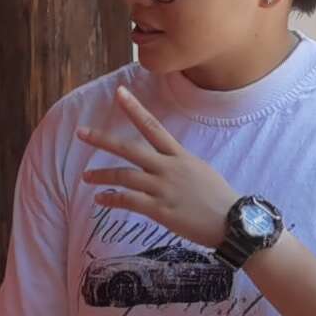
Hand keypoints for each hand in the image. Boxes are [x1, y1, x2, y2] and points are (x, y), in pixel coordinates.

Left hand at [80, 87, 239, 249]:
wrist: (235, 222)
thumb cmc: (220, 199)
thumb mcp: (200, 172)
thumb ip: (180, 165)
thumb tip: (166, 163)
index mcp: (180, 155)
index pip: (153, 126)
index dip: (135, 108)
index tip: (119, 93)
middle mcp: (169, 168)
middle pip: (130, 148)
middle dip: (103, 140)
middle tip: (81, 132)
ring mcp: (164, 189)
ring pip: (124, 176)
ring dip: (102, 175)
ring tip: (86, 177)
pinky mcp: (161, 210)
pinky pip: (129, 202)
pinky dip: (112, 199)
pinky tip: (100, 199)